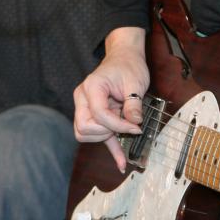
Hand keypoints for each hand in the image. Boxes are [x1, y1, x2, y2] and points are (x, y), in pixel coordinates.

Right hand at [72, 27, 149, 172]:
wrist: (124, 57)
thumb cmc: (128, 66)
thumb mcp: (136, 82)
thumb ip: (133, 104)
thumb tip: (135, 124)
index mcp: (91, 88)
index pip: (98, 115)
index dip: (118, 125)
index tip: (136, 127)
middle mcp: (83, 98)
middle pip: (84, 127)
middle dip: (106, 131)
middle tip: (125, 123)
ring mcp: (85, 107)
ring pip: (84, 133)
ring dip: (105, 136)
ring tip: (124, 125)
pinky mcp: (93, 116)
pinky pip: (97, 136)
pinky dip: (110, 149)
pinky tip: (122, 163)